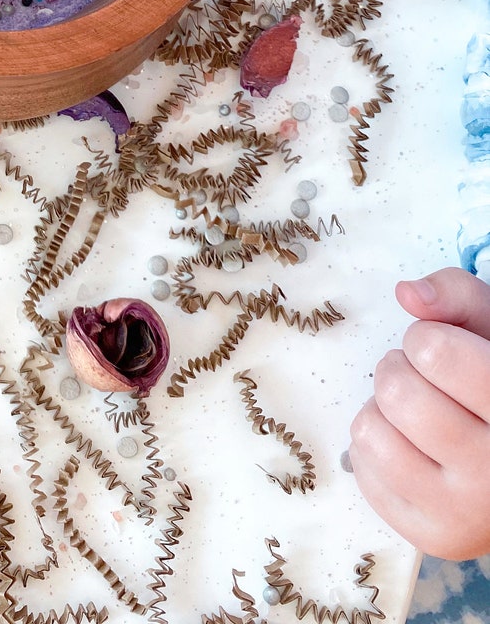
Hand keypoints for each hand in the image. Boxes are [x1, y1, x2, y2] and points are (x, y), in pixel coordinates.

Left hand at [350, 268, 489, 558]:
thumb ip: (459, 296)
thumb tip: (408, 294)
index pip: (433, 351)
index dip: (426, 338)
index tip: (446, 350)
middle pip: (396, 392)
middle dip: (400, 370)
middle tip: (427, 380)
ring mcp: (467, 514)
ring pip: (371, 432)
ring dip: (383, 410)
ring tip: (417, 413)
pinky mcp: (436, 538)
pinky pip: (364, 472)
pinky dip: (377, 448)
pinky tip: (412, 447)